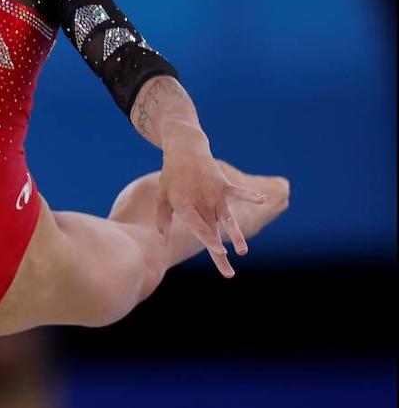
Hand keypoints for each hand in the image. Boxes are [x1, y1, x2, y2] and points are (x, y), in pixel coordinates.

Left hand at [155, 135, 266, 277]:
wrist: (184, 150)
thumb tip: (162, 242)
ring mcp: (214, 194)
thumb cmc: (171, 176)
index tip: (219, 254)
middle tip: (228, 275)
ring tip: (243, 252)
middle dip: (220, 254)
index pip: (198, 227)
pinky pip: (239, 192)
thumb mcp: (161, 196)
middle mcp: (201, 202)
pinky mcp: (224, 185)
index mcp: (184, 205)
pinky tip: (263, 200)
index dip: (208, 241)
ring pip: (227, 219)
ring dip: (236, 235)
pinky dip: (250, 195)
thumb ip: (163, 220)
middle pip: (213, 232)